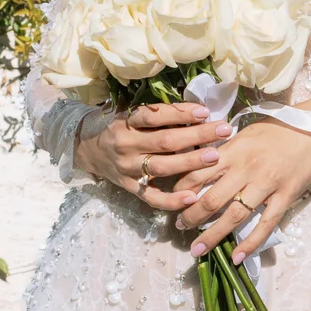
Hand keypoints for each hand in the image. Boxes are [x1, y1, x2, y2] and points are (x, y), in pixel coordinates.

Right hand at [72, 101, 234, 209]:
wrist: (86, 149)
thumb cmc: (117, 126)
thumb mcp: (130, 113)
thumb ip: (157, 114)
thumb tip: (196, 110)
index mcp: (126, 122)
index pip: (155, 116)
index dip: (181, 113)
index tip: (204, 111)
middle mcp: (126, 145)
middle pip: (165, 141)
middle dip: (197, 136)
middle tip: (223, 130)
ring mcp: (127, 168)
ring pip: (162, 167)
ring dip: (190, 163)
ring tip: (215, 157)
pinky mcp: (129, 187)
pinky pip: (151, 197)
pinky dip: (172, 200)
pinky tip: (193, 197)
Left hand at [178, 118, 310, 262]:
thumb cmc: (279, 127)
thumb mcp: (246, 133)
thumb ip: (225, 150)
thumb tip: (201, 165)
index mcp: (234, 150)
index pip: (199, 173)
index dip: (182, 191)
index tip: (173, 201)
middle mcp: (247, 168)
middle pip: (212, 199)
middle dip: (191, 217)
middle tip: (180, 228)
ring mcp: (267, 184)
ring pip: (235, 215)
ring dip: (212, 235)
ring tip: (197, 249)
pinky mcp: (286, 196)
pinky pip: (265, 224)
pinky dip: (250, 243)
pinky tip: (237, 258)